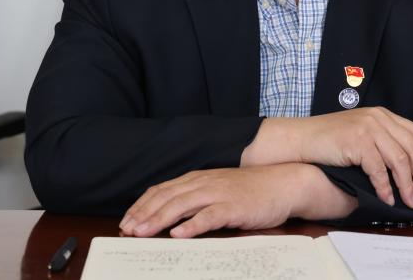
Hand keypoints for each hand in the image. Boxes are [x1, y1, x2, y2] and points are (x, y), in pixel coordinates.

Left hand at [119, 164, 353, 237]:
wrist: (285, 183)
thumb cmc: (253, 190)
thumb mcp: (220, 190)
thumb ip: (198, 199)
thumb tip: (173, 218)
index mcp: (199, 179)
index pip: (163, 189)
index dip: (142, 204)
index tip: (127, 220)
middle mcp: (205, 183)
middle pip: (167, 197)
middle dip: (144, 214)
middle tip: (127, 229)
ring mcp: (219, 193)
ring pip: (182, 205)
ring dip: (159, 219)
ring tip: (142, 232)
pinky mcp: (234, 207)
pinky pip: (209, 216)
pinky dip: (192, 225)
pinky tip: (178, 234)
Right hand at [244, 108, 412, 207]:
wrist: (302, 138)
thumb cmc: (330, 139)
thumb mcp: (360, 132)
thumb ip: (381, 139)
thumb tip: (405, 165)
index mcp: (382, 114)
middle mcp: (378, 118)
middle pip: (411, 147)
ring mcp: (367, 128)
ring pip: (398, 159)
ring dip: (407, 184)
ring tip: (410, 201)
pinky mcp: (357, 142)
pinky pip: (378, 169)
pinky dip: (385, 187)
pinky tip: (387, 198)